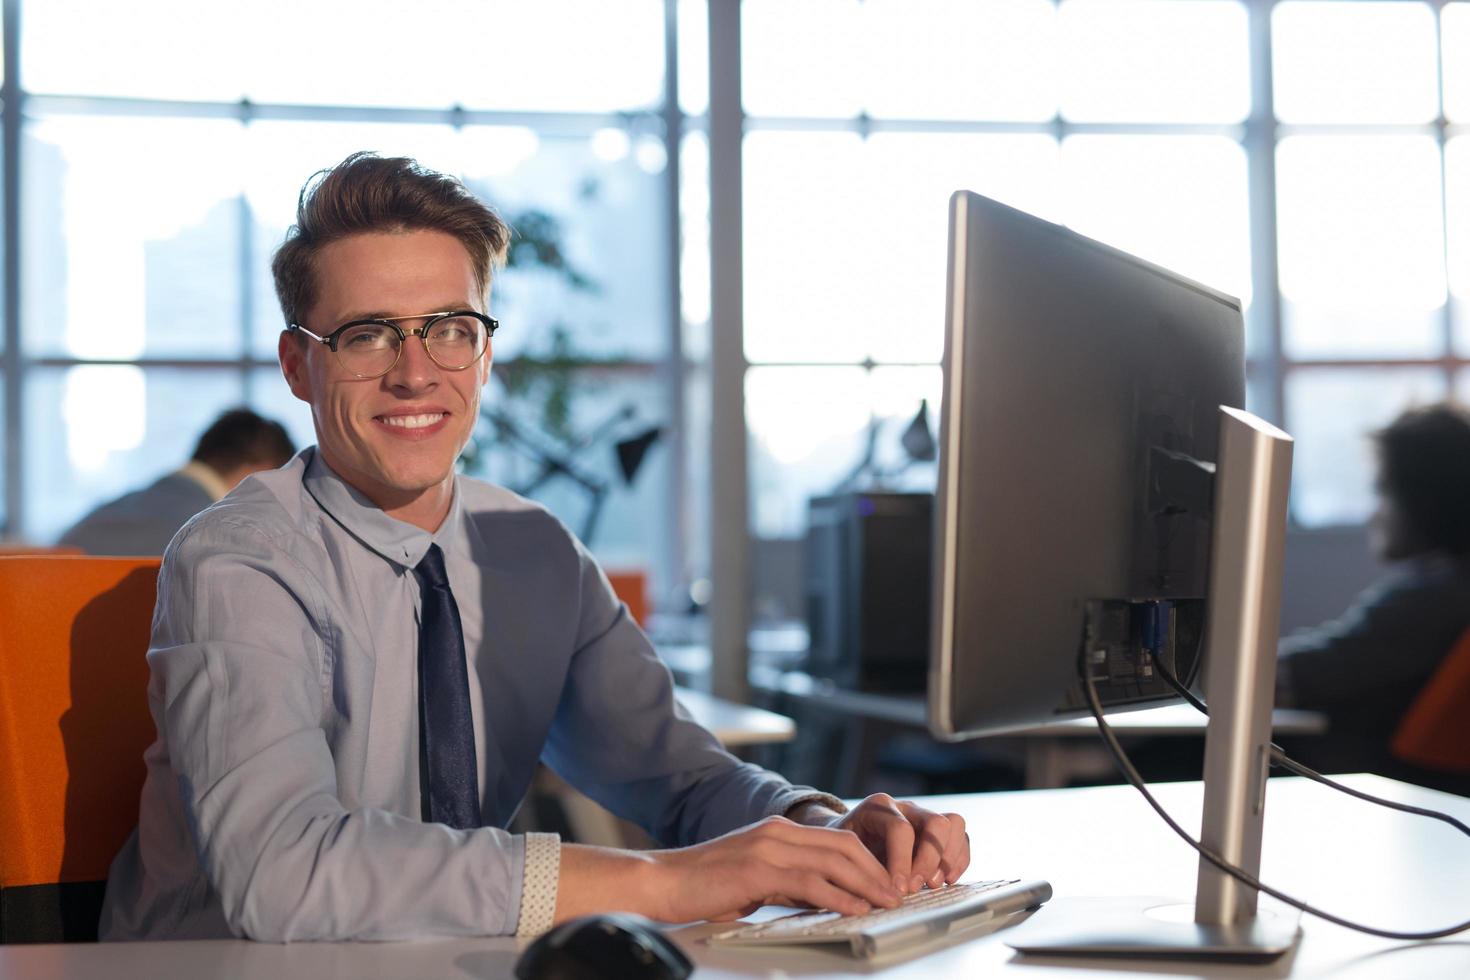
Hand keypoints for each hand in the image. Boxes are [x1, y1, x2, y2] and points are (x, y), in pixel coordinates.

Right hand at [644, 815, 903, 921]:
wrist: (662, 880)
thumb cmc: (702, 884)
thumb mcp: (754, 878)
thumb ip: (787, 883)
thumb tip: (821, 898)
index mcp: (777, 831)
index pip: (836, 839)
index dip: (867, 860)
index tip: (884, 883)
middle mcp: (777, 832)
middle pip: (843, 845)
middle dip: (875, 870)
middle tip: (895, 894)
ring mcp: (769, 847)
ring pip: (833, 860)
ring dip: (866, 883)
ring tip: (885, 902)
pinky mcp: (759, 869)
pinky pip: (810, 881)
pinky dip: (838, 895)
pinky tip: (854, 908)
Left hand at [792, 793, 969, 895]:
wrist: (845, 842)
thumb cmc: (843, 851)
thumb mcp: (842, 855)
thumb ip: (857, 869)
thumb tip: (877, 894)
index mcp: (877, 807)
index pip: (900, 829)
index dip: (902, 861)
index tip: (899, 889)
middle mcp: (904, 807)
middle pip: (934, 822)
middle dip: (929, 859)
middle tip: (917, 888)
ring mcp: (923, 815)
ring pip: (953, 824)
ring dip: (949, 858)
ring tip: (935, 884)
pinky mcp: (937, 831)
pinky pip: (961, 837)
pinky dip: (959, 860)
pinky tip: (946, 880)